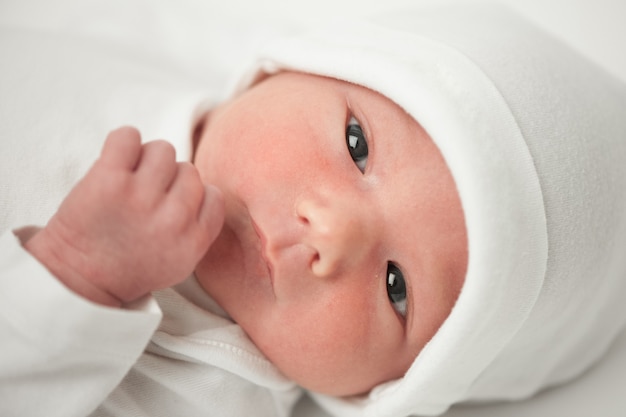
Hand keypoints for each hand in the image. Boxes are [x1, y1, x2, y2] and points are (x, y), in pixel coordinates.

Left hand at [25, 127, 223, 306]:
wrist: (76, 280)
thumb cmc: (127, 269)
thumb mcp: (180, 263)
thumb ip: (197, 228)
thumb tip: (200, 187)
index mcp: (194, 240)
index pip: (214, 195)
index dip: (193, 196)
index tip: (173, 203)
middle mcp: (173, 218)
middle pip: (189, 170)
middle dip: (168, 180)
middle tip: (145, 196)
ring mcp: (142, 196)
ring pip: (163, 149)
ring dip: (147, 160)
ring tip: (130, 179)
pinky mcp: (109, 179)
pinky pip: (128, 136)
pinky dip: (123, 142)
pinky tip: (116, 162)